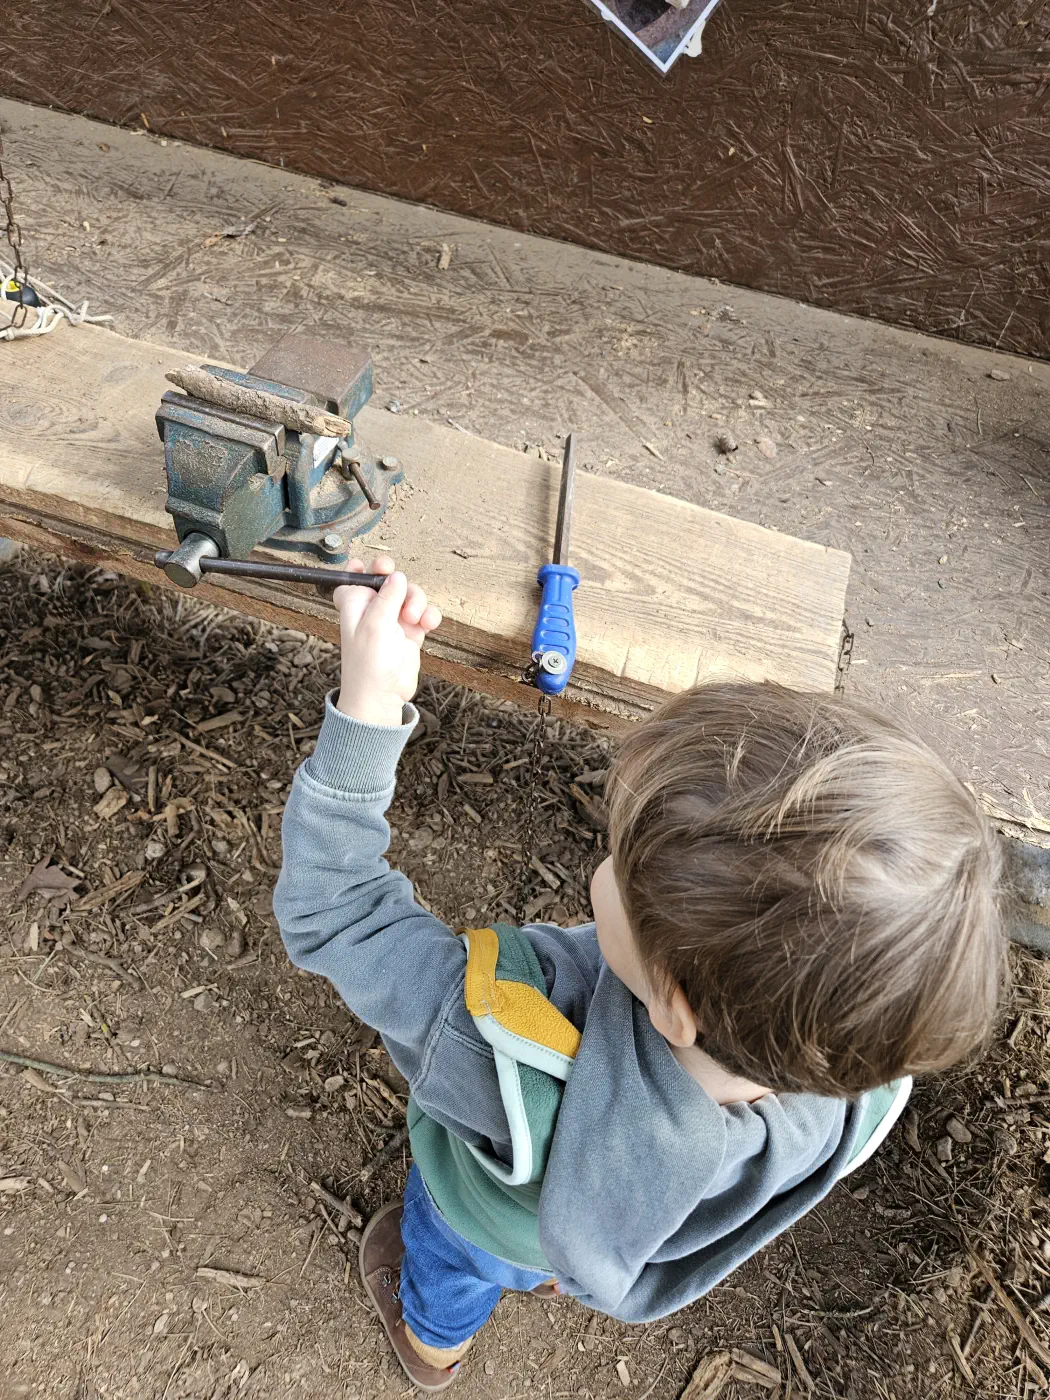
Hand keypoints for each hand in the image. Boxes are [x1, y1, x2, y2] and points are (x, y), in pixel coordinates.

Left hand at [333, 555, 441, 725]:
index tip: (374, 566)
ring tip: (414, 619)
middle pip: (389, 582)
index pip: (353, 579)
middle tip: (400, 582)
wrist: (381, 697)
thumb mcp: (374, 625)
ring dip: (417, 602)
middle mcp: (373, 610)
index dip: (361, 569)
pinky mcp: (410, 633)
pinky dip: (428, 616)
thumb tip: (397, 575)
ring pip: (410, 596)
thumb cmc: (367, 666)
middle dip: (399, 583)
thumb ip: (387, 597)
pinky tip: (428, 625)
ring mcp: (392, 621)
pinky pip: (424, 614)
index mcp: (355, 605)